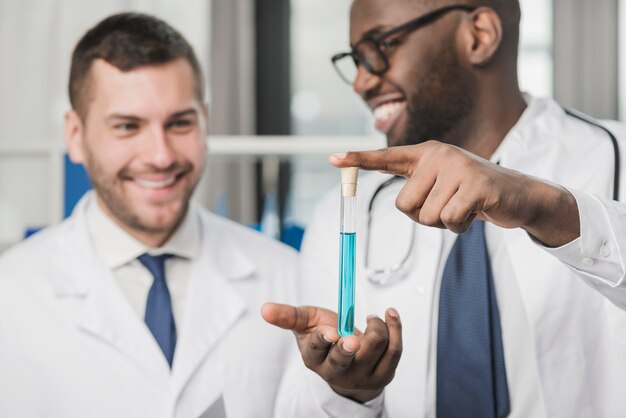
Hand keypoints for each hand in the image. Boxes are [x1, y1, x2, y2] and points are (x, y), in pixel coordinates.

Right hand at [261, 302, 401, 402]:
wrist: (351, 365)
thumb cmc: (327, 339)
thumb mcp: (306, 325)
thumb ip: (287, 316)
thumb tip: (264, 308)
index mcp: (315, 358)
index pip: (316, 350)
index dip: (323, 340)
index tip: (330, 331)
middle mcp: (337, 371)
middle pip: (343, 361)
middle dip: (347, 349)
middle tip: (351, 340)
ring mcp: (362, 376)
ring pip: (374, 347)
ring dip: (376, 325)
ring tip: (371, 318)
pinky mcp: (384, 374)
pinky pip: (394, 350)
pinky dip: (395, 327)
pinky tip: (390, 314)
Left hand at [330, 140, 579, 246]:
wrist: (519, 195)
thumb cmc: (472, 194)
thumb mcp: (443, 184)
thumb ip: (418, 187)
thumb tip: (401, 203)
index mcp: (426, 153)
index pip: (386, 157)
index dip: (358, 160)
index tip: (332, 159)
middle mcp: (438, 154)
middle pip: (403, 205)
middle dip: (423, 216)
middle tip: (448, 206)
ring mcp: (458, 167)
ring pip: (425, 217)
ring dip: (443, 223)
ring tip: (463, 208)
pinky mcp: (475, 185)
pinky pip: (448, 221)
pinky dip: (459, 228)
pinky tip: (474, 214)